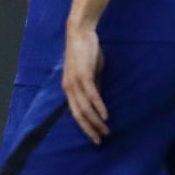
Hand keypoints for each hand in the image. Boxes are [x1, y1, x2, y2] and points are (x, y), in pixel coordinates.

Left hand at [62, 22, 107, 143]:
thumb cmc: (86, 53)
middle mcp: (69, 89)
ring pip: (84, 108)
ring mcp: (75, 82)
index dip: (85, 127)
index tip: (95, 137)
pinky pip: (91, 94)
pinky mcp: (83, 75)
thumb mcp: (90, 74)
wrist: (80, 33)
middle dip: (89, 129)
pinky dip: (98, 106)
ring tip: (105, 131)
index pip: (76, 114)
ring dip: (95, 121)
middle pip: (78, 115)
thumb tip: (98, 102)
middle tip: (100, 140)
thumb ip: (93, 88)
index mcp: (69, 90)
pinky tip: (105, 115)